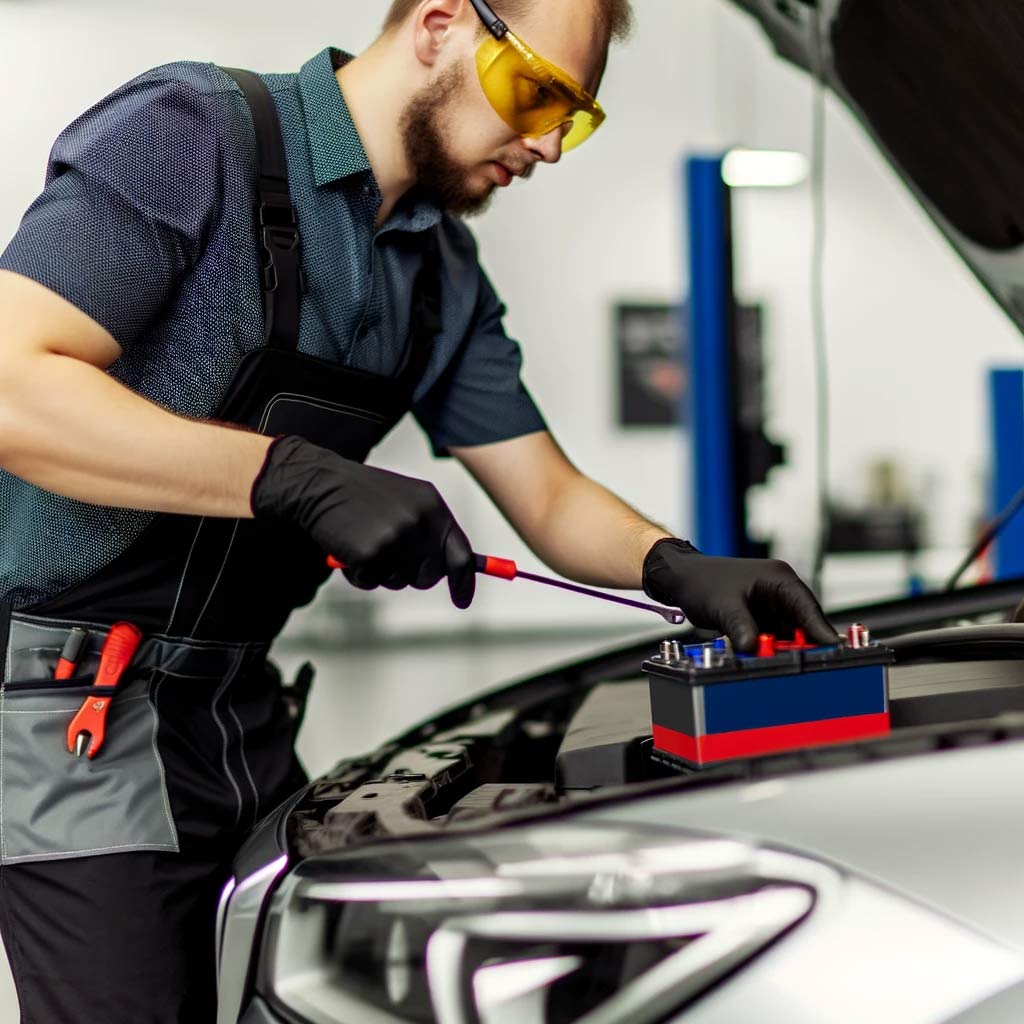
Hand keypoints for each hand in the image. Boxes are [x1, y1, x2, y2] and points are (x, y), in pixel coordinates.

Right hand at [251, 436, 475, 608]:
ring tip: (364, 544)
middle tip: (389, 557)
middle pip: (430, 576)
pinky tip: (348, 550)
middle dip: (412, 576)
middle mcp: (418, 521)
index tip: (462, 601)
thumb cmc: (363, 496)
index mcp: (432, 506)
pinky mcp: (370, 552)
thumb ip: (430, 531)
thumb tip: (449, 570)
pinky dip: (358, 574)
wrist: (320, 483)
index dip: (463, 582)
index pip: (460, 554)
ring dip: (381, 573)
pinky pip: (371, 582)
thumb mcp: (406, 501)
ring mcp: (395, 537)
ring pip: (400, 582)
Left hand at [642, 539, 836, 651]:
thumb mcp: (723, 605)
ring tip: (786, 665)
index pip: (806, 605)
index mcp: (778, 578)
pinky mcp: (763, 619)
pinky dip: (774, 649)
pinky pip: (776, 638)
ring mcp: (772, 606)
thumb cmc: (702, 582)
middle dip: (804, 643)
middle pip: (803, 622)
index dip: (820, 628)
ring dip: (788, 649)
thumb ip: (740, 626)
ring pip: (790, 633)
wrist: (681, 580)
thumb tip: (754, 647)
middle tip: (810, 665)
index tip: (832, 647)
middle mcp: (780, 591)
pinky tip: (770, 661)